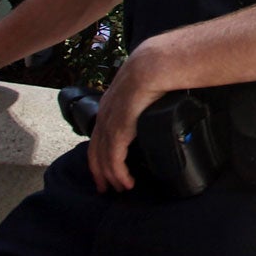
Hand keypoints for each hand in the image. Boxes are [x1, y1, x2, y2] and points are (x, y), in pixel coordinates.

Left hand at [86, 54, 164, 192]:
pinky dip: (120, 175)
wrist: (152, 66)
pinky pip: (114, 161)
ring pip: (103, 160)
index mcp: (110, 104)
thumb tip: (161, 100)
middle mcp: (104, 116)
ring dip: (111, 177)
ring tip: (121, 188)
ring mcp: (108, 125)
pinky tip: (127, 183)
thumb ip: (148, 96)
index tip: (107, 164)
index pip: (99, 134)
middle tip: (105, 187)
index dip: (101, 152)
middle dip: (99, 172)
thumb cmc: (155, 70)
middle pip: (95, 151)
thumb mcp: (147, 85)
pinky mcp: (117, 133)